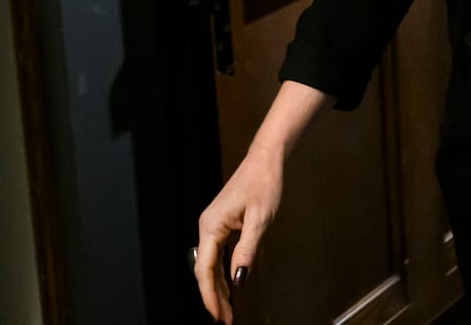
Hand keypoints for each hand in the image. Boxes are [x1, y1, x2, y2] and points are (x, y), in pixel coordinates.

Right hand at [195, 147, 284, 323]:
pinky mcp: (221, 224)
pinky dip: (221, 273)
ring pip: (210, 264)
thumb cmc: (264, 183)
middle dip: (213, 297)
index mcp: (212, 225)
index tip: (218, 315)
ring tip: (227, 310)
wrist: (266, 160)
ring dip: (217, 287)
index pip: (205, 269)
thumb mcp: (260, 220)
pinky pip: (217, 254)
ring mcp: (212, 225)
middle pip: (204, 270)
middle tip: (225, 320)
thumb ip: (247, 251)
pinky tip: (229, 287)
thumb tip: (238, 281)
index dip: (210, 295)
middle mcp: (207, 226)